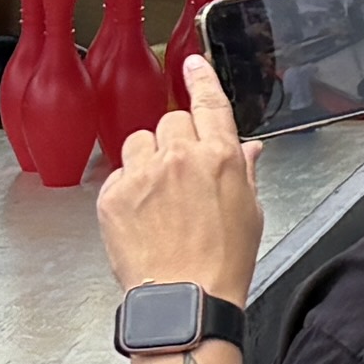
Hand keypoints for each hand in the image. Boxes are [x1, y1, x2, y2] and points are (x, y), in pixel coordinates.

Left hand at [95, 53, 263, 303]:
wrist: (185, 300)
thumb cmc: (221, 264)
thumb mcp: (250, 212)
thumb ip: (244, 172)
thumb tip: (247, 151)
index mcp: (218, 156)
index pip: (208, 101)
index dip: (200, 78)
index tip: (192, 64)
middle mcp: (179, 157)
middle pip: (171, 122)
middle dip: (176, 142)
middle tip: (181, 175)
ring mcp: (143, 175)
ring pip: (139, 143)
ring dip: (148, 160)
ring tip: (158, 197)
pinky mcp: (113, 196)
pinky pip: (118, 175)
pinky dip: (128, 189)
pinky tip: (142, 216)